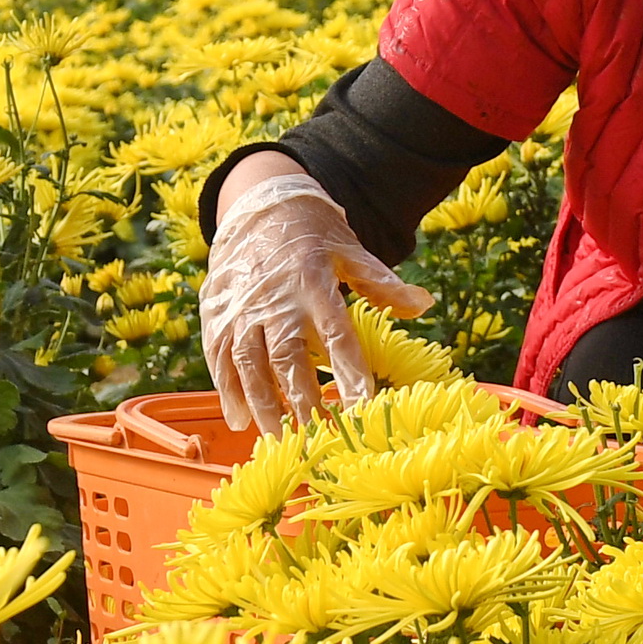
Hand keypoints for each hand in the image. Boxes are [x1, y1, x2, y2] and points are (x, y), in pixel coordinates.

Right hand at [202, 160, 433, 433]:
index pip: (336, 335)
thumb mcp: (349, 250)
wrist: (257, 206)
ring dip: (264, 404)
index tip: (363, 407)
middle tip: (318, 436)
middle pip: (289, 358)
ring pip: (250, 364)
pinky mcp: (218, 316)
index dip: (349, 372)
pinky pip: (219, 358)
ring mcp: (242, 309)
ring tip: (279, 437)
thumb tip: (424, 305)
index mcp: (313, 283)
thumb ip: (382, 283)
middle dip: (303, 400)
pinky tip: (239, 419)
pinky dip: (227, 390)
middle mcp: (275, 300)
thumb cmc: (312, 235)